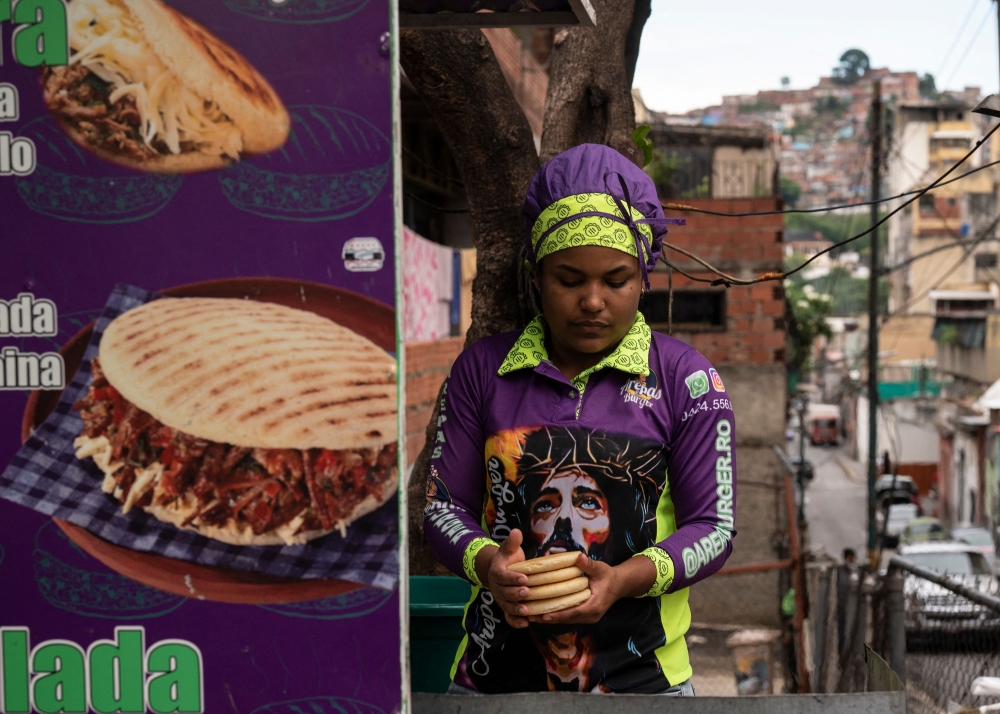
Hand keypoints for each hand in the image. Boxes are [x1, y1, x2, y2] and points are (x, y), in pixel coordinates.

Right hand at [475, 529, 530, 628]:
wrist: (501, 572)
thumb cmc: (508, 559)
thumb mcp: (509, 548)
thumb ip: (512, 542)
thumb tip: (516, 532)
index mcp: (496, 571)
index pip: (502, 576)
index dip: (512, 578)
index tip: (524, 578)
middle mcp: (496, 587)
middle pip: (504, 593)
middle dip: (515, 593)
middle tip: (528, 592)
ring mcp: (501, 599)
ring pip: (506, 606)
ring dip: (515, 609)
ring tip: (527, 611)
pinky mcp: (506, 608)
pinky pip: (508, 617)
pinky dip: (515, 622)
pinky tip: (526, 623)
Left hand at [528, 551, 655, 625]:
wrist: (619, 584)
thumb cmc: (608, 575)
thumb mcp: (600, 568)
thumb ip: (589, 564)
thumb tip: (579, 557)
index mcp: (594, 606)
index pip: (573, 613)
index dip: (558, 614)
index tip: (544, 615)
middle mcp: (590, 616)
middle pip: (566, 619)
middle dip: (548, 618)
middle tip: (529, 615)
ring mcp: (587, 618)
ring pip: (565, 620)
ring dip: (549, 618)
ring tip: (530, 615)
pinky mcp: (584, 616)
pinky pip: (568, 617)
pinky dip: (555, 614)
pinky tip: (541, 612)